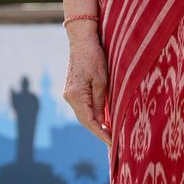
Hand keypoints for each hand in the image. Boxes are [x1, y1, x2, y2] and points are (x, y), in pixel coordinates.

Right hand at [63, 25, 111, 146]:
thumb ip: (100, 103)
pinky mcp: (72, 90)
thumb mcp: (101, 81)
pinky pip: (83, 107)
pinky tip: (102, 120)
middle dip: (99, 132)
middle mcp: (69, 97)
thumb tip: (101, 122)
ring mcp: (69, 93)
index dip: (101, 134)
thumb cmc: (94, 57)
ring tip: (110, 134)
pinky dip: (92, 115)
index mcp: (76, 96)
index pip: (89, 122)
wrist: (81, 41)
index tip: (112, 143)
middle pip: (85, 121)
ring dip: (96, 124)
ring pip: (84, 115)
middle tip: (113, 142)